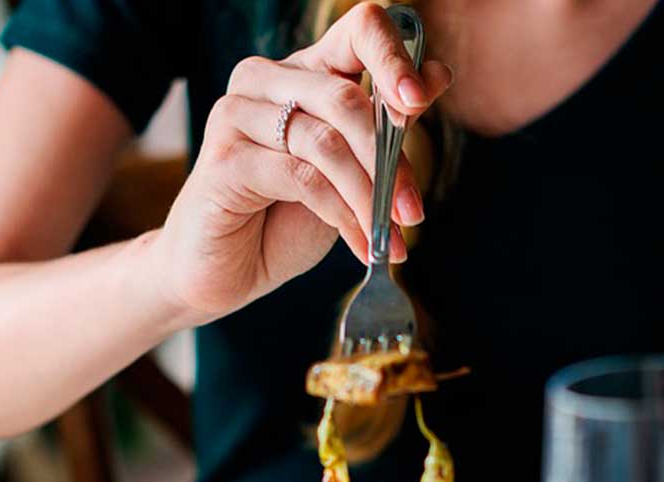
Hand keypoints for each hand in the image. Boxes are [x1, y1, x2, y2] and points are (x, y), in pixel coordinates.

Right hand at [149, 2, 451, 325]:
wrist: (229, 268)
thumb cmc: (288, 216)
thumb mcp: (352, 169)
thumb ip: (387, 126)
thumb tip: (438, 75)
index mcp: (306, 71)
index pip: (358, 31)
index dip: (394, 60)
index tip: (418, 103)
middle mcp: (267, 80)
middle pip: (346, 98)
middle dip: (390, 161)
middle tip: (413, 212)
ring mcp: (238, 114)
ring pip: (326, 144)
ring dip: (369, 197)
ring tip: (391, 238)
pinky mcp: (225, 158)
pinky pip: (301, 179)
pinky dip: (341, 216)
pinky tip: (361, 246)